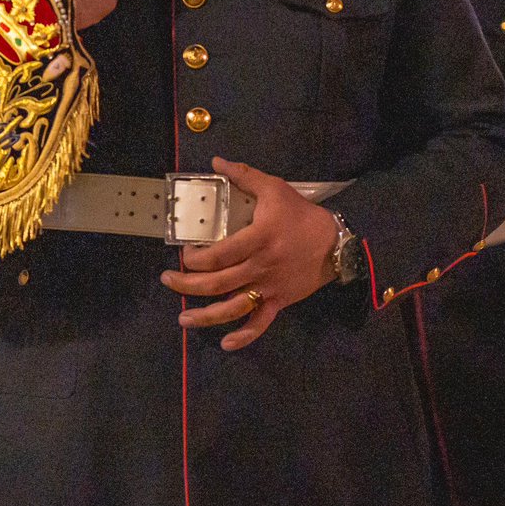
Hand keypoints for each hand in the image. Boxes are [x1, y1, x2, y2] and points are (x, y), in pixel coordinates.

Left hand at [160, 156, 339, 350]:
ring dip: (205, 317)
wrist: (336, 243)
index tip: (184, 253)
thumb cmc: (301, 215)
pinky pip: (260, 324)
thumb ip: (244, 175)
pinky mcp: (280, 302)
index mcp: (257, 239)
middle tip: (168, 280)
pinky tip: (225, 344)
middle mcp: (260, 267)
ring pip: (232, 308)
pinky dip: (243, 337)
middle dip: (187, 284)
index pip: (218, 255)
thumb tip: (216, 161)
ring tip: (183, 318)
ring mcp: (269, 288)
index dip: (195, 258)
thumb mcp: (274, 189)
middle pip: (217, 283)